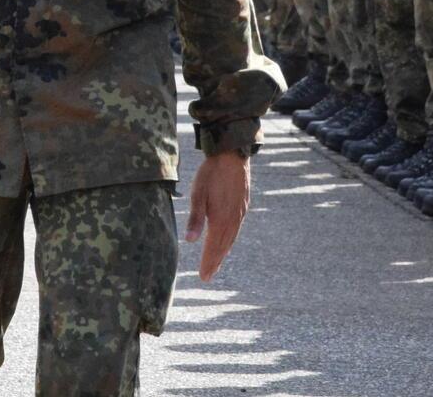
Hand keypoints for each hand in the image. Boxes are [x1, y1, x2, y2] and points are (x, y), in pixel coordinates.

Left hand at [186, 150, 251, 281]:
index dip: (208, 262)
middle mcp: (233, 219)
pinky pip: (236, 229)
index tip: (203, 276)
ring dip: (223, 252)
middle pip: (224, 246)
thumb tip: (189, 241)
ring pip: (231, 238)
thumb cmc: (211, 173)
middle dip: (215, 262)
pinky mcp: (243, 206)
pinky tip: (227, 241)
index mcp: (221, 218)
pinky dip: (230, 240)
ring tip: (216, 263)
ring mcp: (240, 213)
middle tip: (208, 276)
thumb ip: (195, 219)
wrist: (232, 155)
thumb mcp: (198, 194)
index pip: (213, 246)